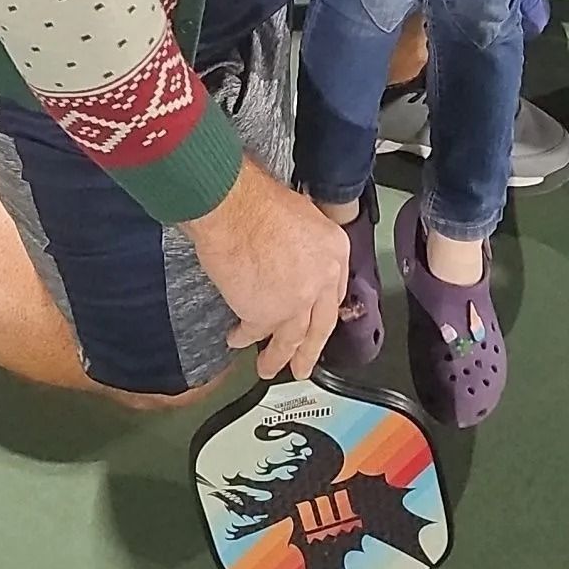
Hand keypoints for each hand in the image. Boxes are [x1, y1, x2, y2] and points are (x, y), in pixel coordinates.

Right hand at [186, 157, 349, 381]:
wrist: (233, 206)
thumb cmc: (258, 199)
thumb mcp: (301, 215)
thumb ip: (304, 246)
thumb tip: (292, 259)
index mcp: (335, 251)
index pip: (334, 292)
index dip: (321, 310)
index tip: (315, 323)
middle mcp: (322, 280)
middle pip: (320, 326)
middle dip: (309, 350)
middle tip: (303, 368)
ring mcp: (297, 302)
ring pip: (291, 340)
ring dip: (277, 357)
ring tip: (269, 368)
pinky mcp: (266, 315)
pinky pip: (255, 333)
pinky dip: (244, 337)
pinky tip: (237, 339)